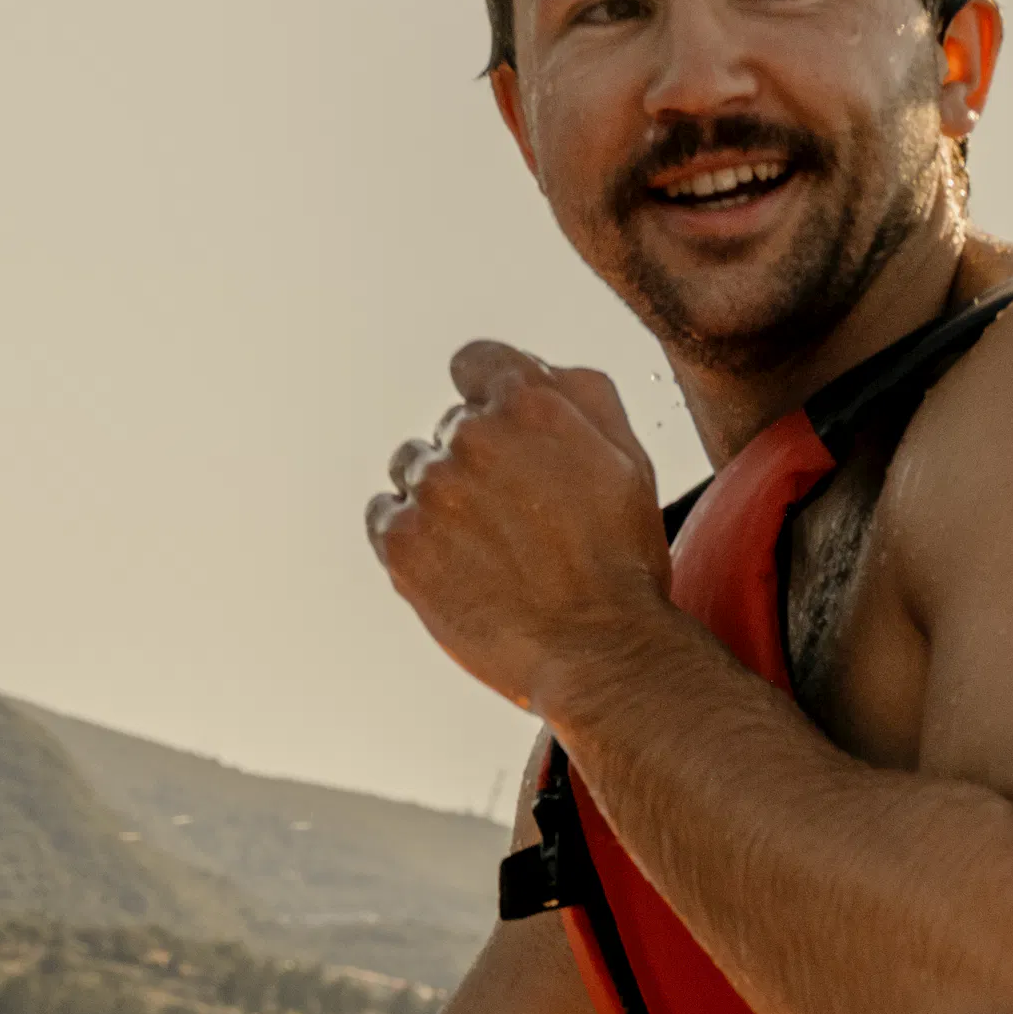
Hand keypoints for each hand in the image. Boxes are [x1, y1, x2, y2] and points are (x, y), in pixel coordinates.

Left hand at [366, 343, 670, 712]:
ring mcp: (432, 488)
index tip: (502, 433)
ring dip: (440, 496)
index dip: (488, 395)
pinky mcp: (401, 542)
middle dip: (479, 460)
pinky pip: (384, 514)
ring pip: (413, 467)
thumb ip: (581, 395)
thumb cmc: (620, 560)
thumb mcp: (628, 457)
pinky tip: (451, 563)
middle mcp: (473, 435)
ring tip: (484, 546)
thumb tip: (537, 370)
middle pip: (451, 426)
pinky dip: (409, 532)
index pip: (476, 362)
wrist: (596, 651)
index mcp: (529, 405)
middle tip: (516, 517)